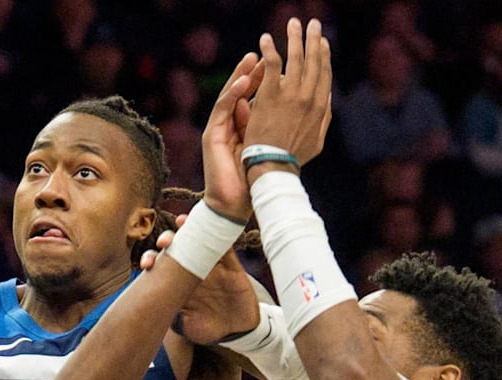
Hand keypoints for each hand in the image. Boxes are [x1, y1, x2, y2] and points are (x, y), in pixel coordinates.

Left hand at [141, 221, 260, 344]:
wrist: (237, 331)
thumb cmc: (208, 328)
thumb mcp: (187, 327)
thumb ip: (173, 320)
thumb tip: (158, 317)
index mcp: (177, 282)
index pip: (160, 265)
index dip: (151, 260)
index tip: (146, 265)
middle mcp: (192, 269)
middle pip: (176, 247)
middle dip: (167, 240)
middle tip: (163, 242)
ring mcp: (211, 265)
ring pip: (198, 241)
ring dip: (190, 229)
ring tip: (182, 222)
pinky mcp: (231, 265)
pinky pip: (226, 246)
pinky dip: (221, 234)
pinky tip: (213, 224)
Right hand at [200, 52, 264, 221]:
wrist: (234, 205)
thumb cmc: (253, 182)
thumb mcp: (269, 148)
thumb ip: (274, 129)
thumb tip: (291, 108)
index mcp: (244, 128)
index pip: (255, 98)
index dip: (267, 79)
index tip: (280, 64)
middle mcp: (229, 125)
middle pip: (241, 92)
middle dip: (253, 71)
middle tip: (265, 52)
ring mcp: (218, 129)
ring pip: (230, 95)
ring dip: (241, 75)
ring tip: (253, 58)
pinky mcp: (211, 134)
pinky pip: (223, 107)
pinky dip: (234, 92)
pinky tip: (246, 79)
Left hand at [242, 19, 332, 169]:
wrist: (274, 166)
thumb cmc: (293, 158)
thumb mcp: (316, 141)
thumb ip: (323, 118)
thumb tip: (327, 99)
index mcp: (320, 107)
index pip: (324, 74)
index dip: (324, 56)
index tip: (322, 42)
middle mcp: (309, 97)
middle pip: (314, 61)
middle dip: (314, 40)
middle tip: (313, 24)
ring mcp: (290, 95)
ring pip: (295, 59)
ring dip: (295, 38)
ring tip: (293, 23)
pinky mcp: (270, 95)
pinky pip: (272, 65)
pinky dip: (270, 49)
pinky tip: (265, 38)